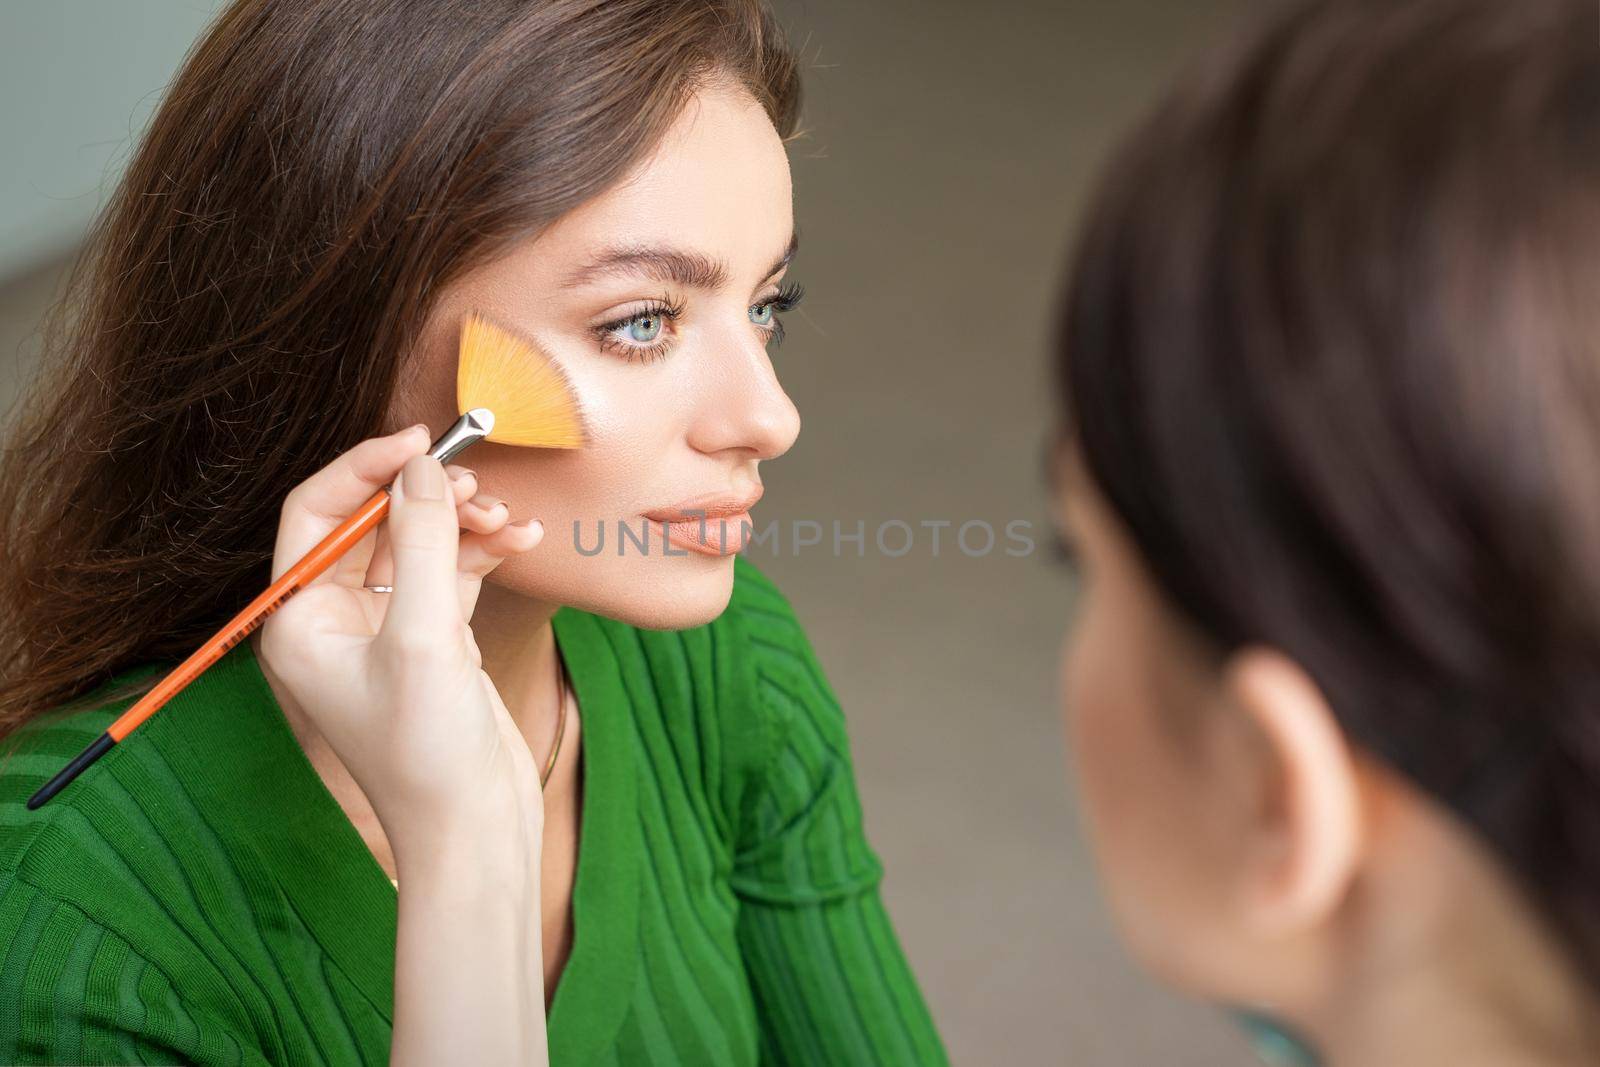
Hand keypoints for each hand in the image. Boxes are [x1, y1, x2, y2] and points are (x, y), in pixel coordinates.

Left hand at [256, 425, 545, 855]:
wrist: (474, 832)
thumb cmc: (428, 752)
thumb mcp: (425, 637)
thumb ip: (424, 543)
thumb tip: (422, 467)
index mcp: (300, 622)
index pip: (316, 514)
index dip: (364, 469)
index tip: (421, 440)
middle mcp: (334, 623)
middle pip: (372, 523)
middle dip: (426, 496)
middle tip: (476, 482)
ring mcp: (385, 632)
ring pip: (418, 544)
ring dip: (463, 523)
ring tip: (508, 522)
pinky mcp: (432, 644)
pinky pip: (452, 574)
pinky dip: (484, 553)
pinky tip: (522, 544)